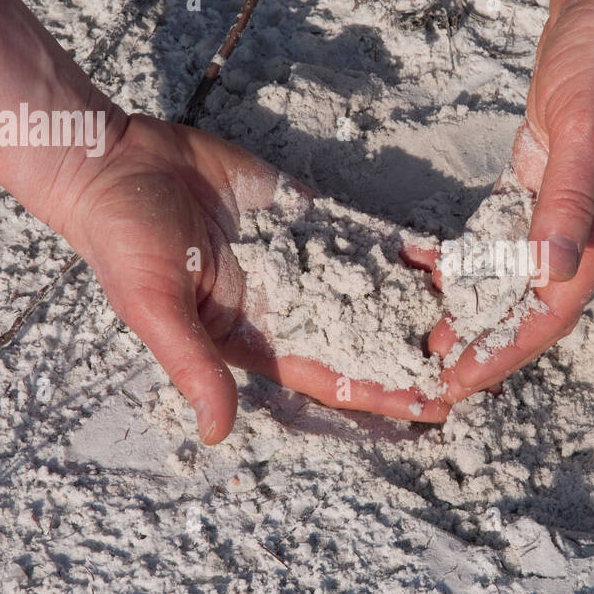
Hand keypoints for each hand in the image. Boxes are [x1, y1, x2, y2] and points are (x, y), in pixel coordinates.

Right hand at [56, 114, 449, 443]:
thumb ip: (193, 366)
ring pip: (369, 287)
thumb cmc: (125, 242)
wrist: (119, 160)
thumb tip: (217, 434)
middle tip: (475, 364)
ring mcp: (299, 259)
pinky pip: (358, 235)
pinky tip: (439, 256)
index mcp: (254, 337)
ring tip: (473, 313)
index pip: (330, 375)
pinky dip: (396, 248)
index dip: (381, 392)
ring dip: (415, 302)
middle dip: (413, 353)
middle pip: (362, 337)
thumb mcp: (156, 308)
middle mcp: (285, 304)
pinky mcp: (303, 216)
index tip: (433, 406)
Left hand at [430, 0, 593, 399]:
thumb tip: (552, 275)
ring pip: (512, 270)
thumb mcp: (588, 127)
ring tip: (421, 330)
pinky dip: (468, 250)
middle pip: (530, 301)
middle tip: (428, 373)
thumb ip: (569, 201)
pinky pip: (500, 227)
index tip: (457, 386)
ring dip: (471, 303)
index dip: (503, 351)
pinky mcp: (542, 168)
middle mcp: (583, 222)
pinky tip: (427, 263)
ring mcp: (562, 196)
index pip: (550, 309)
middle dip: (482, 340)